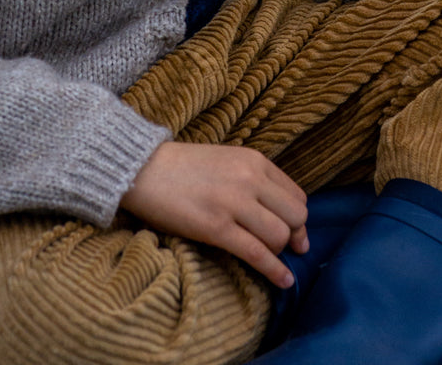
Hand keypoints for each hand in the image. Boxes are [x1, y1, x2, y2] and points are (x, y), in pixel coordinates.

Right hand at [119, 141, 308, 287]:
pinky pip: (256, 253)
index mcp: (255, 161)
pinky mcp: (216, 227)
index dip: (298, 219)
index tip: (295, 232)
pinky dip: (274, 271)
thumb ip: (253, 179)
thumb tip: (278, 210)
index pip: (297, 196)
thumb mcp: (228, 160)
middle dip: (294, 236)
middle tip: (289, 249)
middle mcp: (250, 179)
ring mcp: (234, 203)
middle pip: (295, 217)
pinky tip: (284, 281)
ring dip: (279, 252)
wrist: (144, 168)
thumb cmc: (183, 167)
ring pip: (279, 236)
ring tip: (270, 259)